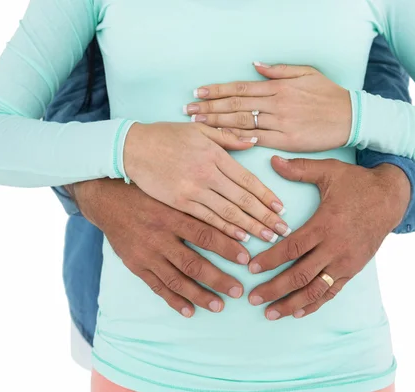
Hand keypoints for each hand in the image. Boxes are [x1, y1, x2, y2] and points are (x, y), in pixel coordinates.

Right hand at [71, 178, 250, 316]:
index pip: (204, 234)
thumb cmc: (146, 192)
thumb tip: (230, 210)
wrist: (106, 199)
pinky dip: (173, 300)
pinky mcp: (135, 265)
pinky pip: (156, 287)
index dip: (227, 247)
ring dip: (199, 295)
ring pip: (176, 280)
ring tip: (218, 306)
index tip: (246, 258)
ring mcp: (146, 254)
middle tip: (238, 291)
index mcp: (172, 215)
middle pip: (193, 263)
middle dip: (218, 279)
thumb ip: (197, 202)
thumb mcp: (171, 191)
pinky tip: (189, 311)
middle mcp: (159, 237)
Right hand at [123, 122, 289, 242]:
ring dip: (250, 227)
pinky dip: (225, 230)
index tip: (281, 208)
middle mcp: (207, 173)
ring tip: (268, 238)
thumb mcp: (199, 130)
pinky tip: (240, 239)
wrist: (131, 148)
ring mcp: (192, 190)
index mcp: (215, 154)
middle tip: (283, 230)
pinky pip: (206, 220)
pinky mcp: (178, 203)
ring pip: (228, 212)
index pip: (248, 179)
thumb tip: (253, 142)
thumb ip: (228, 137)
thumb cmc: (166, 136)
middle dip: (265, 216)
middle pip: (243, 199)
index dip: (267, 196)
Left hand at [184, 62, 351, 151]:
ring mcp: (280, 122)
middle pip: (235, 105)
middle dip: (209, 107)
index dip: (217, 90)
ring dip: (217, 122)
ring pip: (242, 121)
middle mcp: (276, 103)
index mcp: (278, 87)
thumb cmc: (329, 94)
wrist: (350, 116)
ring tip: (197, 124)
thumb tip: (255, 65)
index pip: (240, 88)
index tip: (198, 93)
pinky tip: (222, 139)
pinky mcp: (286, 140)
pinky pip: (258, 138)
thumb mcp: (306, 73)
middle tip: (187, 110)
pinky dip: (238, 138)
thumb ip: (279, 70)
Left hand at [245, 157, 410, 319]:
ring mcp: (345, 262)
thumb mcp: (329, 171)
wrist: (391, 199)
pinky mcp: (353, 270)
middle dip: (274, 289)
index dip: (269, 260)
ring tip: (270, 313)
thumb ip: (299, 169)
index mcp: (325, 224)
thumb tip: (272, 160)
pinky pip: (331, 291)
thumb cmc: (357, 184)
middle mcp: (335, 247)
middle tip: (252, 298)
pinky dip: (314, 304)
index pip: (291, 248)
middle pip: (299, 275)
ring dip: (291, 303)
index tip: (251, 268)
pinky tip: (297, 312)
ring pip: (315, 289)